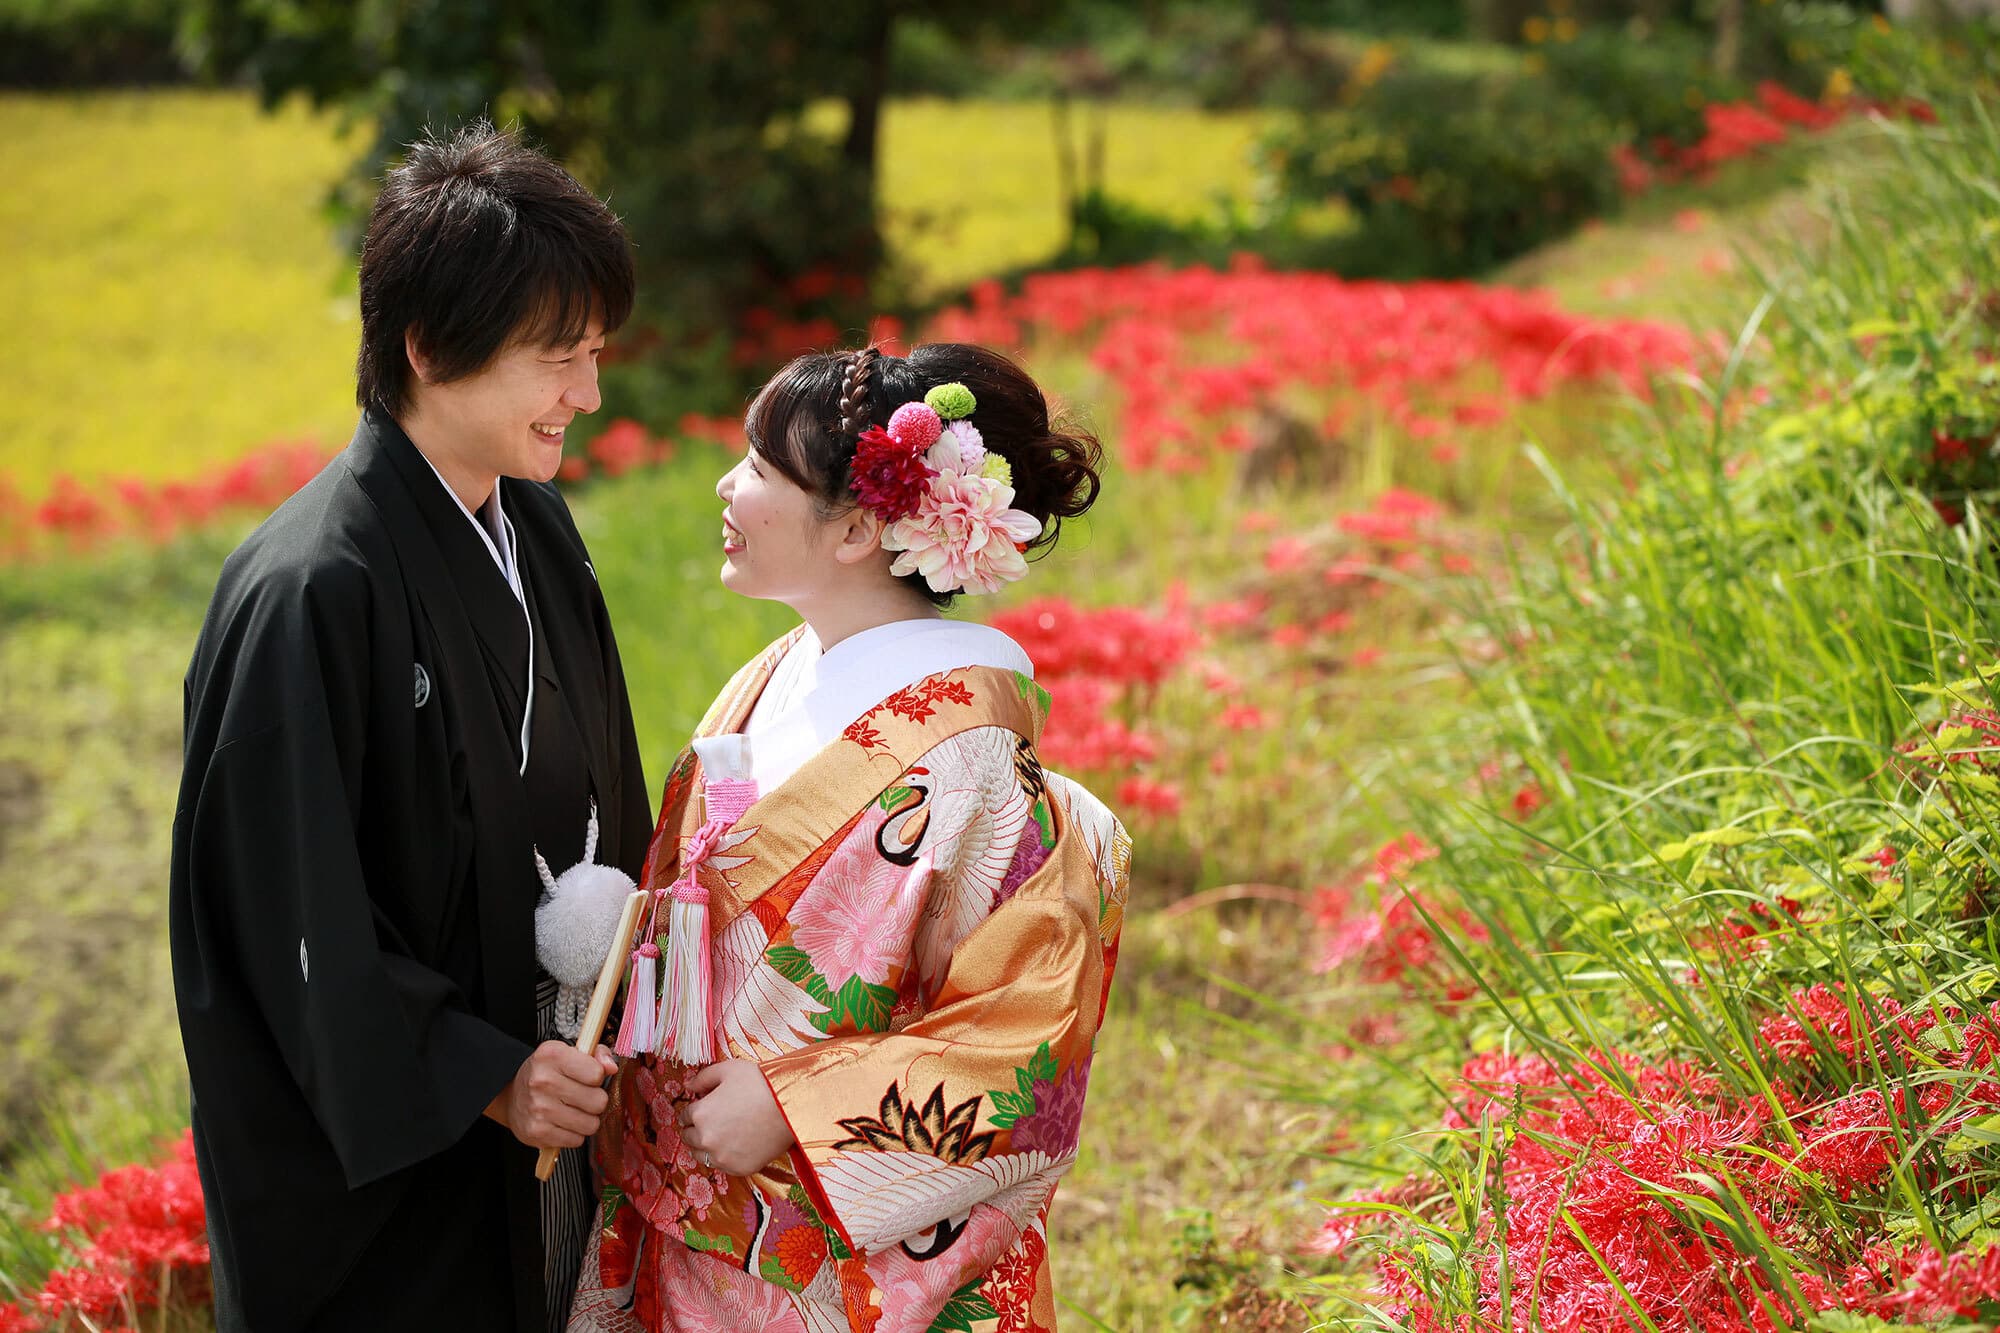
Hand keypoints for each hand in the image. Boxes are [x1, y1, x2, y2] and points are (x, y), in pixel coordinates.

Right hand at [486, 1042, 618, 1149]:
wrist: (513, 1097)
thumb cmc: (547, 1074)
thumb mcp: (569, 1053)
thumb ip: (596, 1054)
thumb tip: (612, 1067)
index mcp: (552, 1055)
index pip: (597, 1074)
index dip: (597, 1077)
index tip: (588, 1077)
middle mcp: (542, 1081)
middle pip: (598, 1101)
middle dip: (595, 1100)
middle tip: (582, 1097)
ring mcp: (539, 1109)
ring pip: (590, 1124)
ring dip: (586, 1119)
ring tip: (573, 1110)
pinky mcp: (537, 1132)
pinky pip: (576, 1140)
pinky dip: (574, 1134)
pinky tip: (563, 1123)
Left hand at [680, 1060, 796, 1175]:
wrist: (791, 1105)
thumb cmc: (760, 1083)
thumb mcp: (728, 1070)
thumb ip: (702, 1078)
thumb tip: (688, 1087)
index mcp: (700, 1114)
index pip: (684, 1117)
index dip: (693, 1110)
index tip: (702, 1108)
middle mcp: (706, 1139)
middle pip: (689, 1138)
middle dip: (696, 1128)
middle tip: (711, 1122)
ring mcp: (722, 1157)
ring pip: (702, 1156)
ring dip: (706, 1146)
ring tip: (722, 1135)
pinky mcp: (740, 1169)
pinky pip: (723, 1166)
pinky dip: (725, 1157)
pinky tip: (736, 1145)